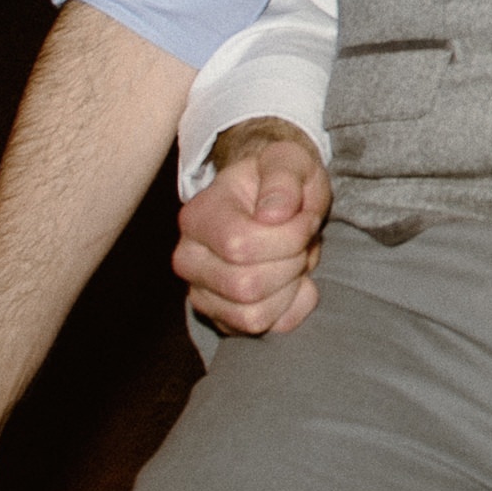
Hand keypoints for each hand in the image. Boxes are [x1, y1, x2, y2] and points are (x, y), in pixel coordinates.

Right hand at [174, 117, 330, 337]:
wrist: (275, 202)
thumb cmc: (282, 181)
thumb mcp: (289, 161)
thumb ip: (283, 178)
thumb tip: (272, 215)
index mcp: (197, 216)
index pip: (240, 246)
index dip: (287, 237)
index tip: (303, 218)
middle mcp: (189, 259)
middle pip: (246, 286)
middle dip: (291, 263)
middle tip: (301, 241)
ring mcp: (202, 293)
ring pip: (254, 316)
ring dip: (291, 287)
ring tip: (293, 258)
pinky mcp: (223, 319)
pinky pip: (266, 329)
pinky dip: (292, 308)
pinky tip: (292, 280)